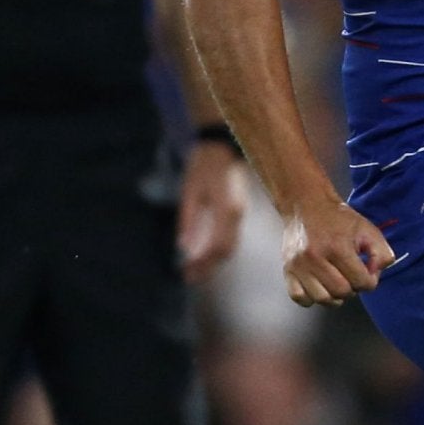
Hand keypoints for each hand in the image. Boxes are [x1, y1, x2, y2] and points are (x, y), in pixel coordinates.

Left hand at [176, 140, 246, 283]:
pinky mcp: (236, 213)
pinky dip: (215, 250)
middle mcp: (237, 214)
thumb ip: (189, 219)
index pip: (218, 245)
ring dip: (212, 261)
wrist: (224, 147)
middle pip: (226, 250)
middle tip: (188, 277)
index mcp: (226, 208)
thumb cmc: (203, 166)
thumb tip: (184, 248)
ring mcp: (240, 214)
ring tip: (193, 271)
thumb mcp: (190, 190)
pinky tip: (201, 255)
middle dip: (208, 267)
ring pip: (229, 246)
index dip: (203, 262)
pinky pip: (229, 237)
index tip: (186, 271)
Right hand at [281, 192, 395, 306]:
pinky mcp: (287, 270)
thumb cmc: (338, 219)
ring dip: (333, 296)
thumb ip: (382, 253)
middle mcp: (315, 258)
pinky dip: (311, 298)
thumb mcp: (368, 229)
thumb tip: (376, 274)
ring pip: (321, 299)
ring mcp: (298, 266)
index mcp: (338, 247)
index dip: (370, 281)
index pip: (361, 282)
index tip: (367, 273)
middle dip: (352, 288)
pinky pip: (299, 297)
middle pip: (341, 293)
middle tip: (351, 277)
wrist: (306, 206)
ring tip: (337, 283)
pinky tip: (319, 287)